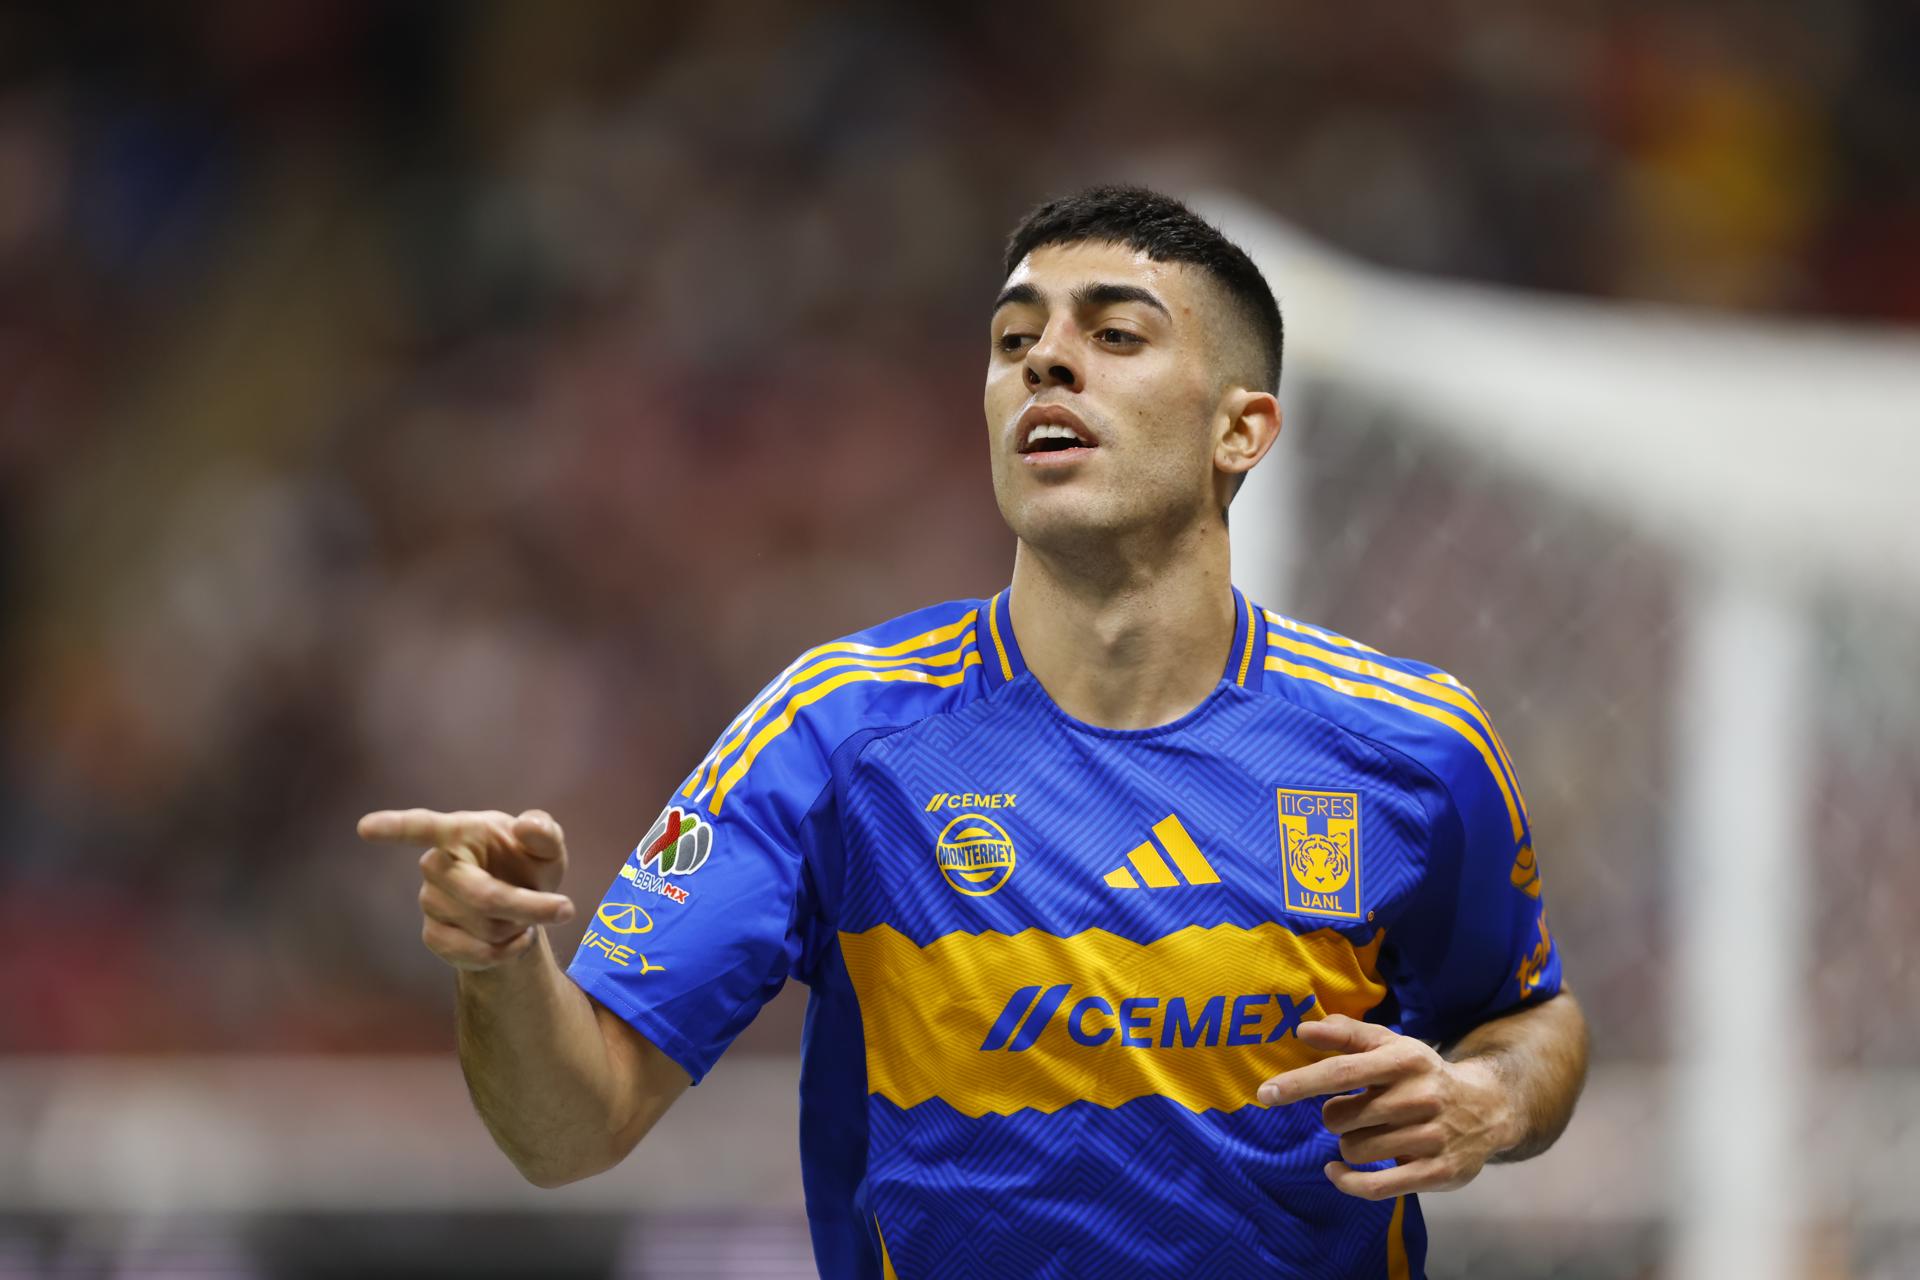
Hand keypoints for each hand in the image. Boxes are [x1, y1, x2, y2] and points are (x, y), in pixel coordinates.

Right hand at [358, 808, 575, 970]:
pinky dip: (505, 951)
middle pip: (483, 896)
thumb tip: (526, 826)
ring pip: (485, 928)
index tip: (365, 828)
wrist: (518, 908)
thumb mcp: (547, 848)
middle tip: (566, 909)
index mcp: (460, 832)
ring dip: (518, 927)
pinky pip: (473, 953)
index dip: (395, 828)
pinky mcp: (433, 935)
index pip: (422, 827)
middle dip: (529, 907)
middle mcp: (437, 866)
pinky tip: (513, 939)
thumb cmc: (527, 865)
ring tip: (522, 915)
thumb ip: (544, 833)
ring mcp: (430, 902)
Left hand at [1256, 1014, 1519, 1199]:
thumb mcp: (1391, 1046)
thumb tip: (1303, 1028)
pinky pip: (1375, 1186)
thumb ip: (1347, 1035)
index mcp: (1403, 1061)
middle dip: (1336, 1117)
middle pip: (1341, 1118)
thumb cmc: (1422, 1074)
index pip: (1342, 1072)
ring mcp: (1429, 1138)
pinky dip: (1347, 1182)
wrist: (1486, 1108)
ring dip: (1349, 1145)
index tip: (1265, 1093)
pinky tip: (1336, 1172)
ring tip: (1370, 1133)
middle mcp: (1419, 1097)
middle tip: (1356, 1112)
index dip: (1301, 1083)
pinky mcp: (1436, 1173)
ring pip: (1354, 1150)